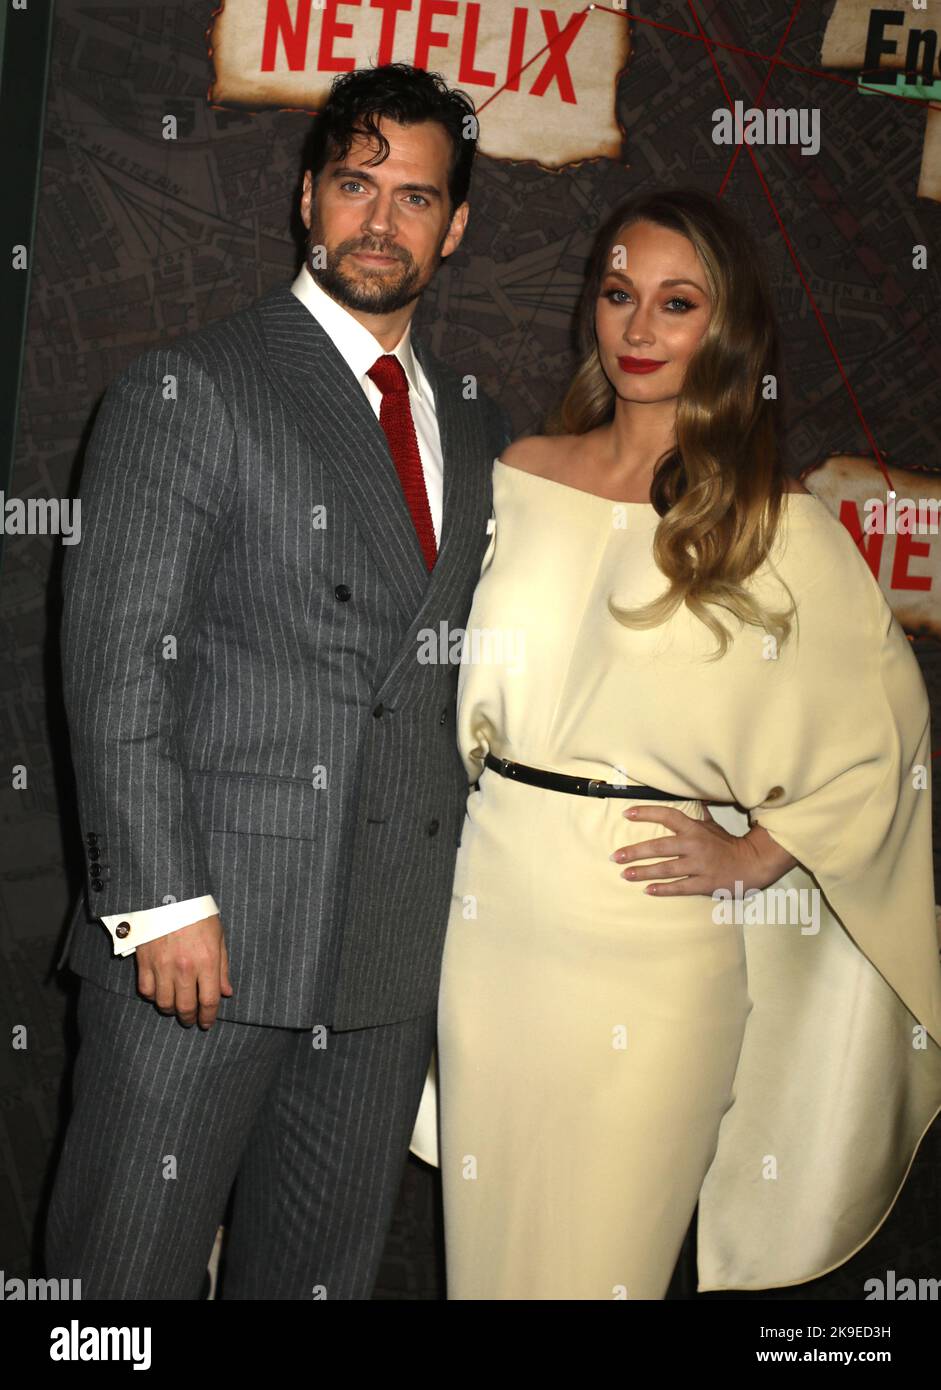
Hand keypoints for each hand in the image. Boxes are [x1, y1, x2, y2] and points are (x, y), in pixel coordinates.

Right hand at [136, 914, 232, 1028]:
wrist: (170, 894)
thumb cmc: (199, 915)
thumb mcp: (218, 938)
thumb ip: (222, 967)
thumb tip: (226, 993)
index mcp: (207, 961)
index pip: (208, 1001)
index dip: (208, 1017)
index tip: (206, 1023)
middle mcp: (184, 967)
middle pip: (185, 1007)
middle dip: (189, 1018)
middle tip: (191, 1019)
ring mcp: (162, 965)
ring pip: (164, 1003)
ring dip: (171, 1010)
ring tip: (175, 1007)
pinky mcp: (144, 961)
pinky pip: (146, 990)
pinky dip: (152, 996)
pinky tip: (159, 992)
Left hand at [610, 805, 797, 896]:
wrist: (752, 863)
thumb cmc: (727, 843)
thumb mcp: (712, 824)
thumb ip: (696, 814)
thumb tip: (688, 796)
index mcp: (694, 829)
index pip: (668, 816)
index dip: (646, 813)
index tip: (626, 813)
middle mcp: (694, 846)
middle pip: (659, 847)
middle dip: (635, 852)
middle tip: (615, 856)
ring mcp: (699, 866)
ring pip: (666, 869)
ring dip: (644, 872)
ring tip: (625, 874)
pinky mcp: (704, 884)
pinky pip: (680, 887)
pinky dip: (663, 889)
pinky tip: (647, 890)